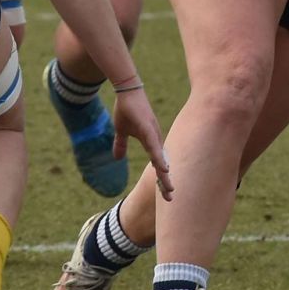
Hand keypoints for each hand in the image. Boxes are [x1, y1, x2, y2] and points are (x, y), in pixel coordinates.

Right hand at [109, 86, 172, 200]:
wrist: (127, 90)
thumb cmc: (127, 110)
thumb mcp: (121, 131)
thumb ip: (121, 145)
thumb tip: (117, 158)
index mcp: (151, 142)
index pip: (158, 164)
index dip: (161, 179)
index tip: (166, 194)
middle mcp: (156, 140)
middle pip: (163, 164)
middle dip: (166, 182)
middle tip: (170, 199)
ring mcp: (153, 134)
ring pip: (160, 158)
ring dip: (164, 174)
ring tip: (169, 188)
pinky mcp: (147, 128)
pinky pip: (154, 146)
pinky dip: (158, 157)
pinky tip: (164, 167)